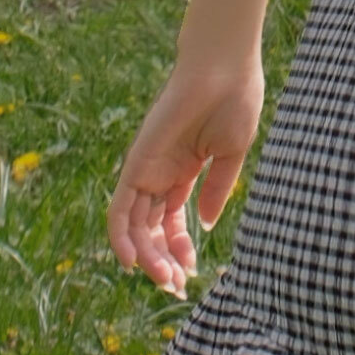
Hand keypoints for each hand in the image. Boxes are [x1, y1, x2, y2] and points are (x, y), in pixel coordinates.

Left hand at [109, 47, 263, 294]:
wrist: (224, 67)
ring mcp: (148, 168)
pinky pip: (120, 207)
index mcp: (184, 170)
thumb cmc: (235, 100)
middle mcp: (161, 172)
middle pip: (151, 229)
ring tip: (167, 281)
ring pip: (135, 225)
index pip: (172, 221)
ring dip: (146, 258)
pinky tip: (131, 263)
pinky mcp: (137, 162)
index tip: (193, 274)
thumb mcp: (231, 154)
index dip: (180, 250)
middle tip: (178, 288)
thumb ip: (216, 190)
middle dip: (163, 262)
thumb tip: (205, 225)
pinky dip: (120, 236)